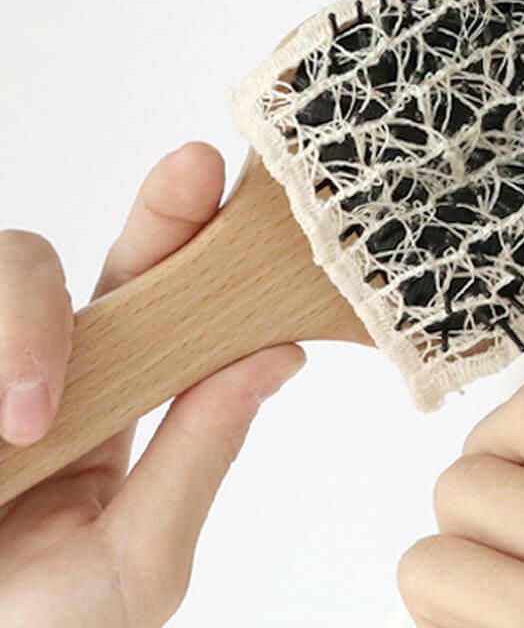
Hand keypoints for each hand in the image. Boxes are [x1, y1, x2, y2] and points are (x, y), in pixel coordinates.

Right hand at [0, 142, 307, 627]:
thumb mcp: (133, 564)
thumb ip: (197, 457)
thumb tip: (280, 357)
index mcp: (116, 407)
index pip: (162, 307)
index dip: (193, 243)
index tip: (222, 186)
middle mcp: (51, 375)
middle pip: (104, 265)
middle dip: (158, 215)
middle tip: (194, 175)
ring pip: (17, 272)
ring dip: (30, 325)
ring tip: (25, 423)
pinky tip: (2, 427)